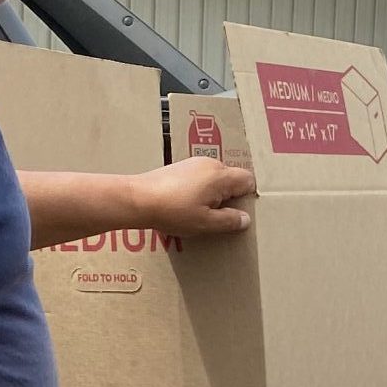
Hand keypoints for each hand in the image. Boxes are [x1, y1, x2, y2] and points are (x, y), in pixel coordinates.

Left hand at [129, 157, 255, 236]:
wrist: (137, 199)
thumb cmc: (172, 211)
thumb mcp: (205, 223)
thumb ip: (229, 221)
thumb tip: (245, 219)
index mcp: (221, 175)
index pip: (248, 180)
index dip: (246, 198)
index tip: (235, 213)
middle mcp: (210, 164)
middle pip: (232, 178)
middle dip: (229, 197)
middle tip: (215, 216)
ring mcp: (194, 163)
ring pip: (216, 178)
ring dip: (213, 195)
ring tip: (198, 212)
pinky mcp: (181, 166)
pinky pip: (201, 177)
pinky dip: (200, 190)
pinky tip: (186, 204)